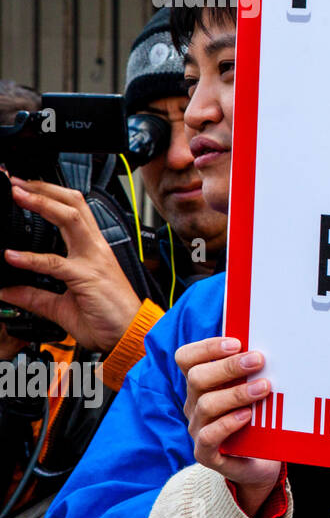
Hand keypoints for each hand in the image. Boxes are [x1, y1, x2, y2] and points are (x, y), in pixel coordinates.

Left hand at [0, 177, 142, 351]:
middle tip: (17, 182)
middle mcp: (95, 249)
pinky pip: (56, 263)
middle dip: (45, 189)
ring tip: (18, 195)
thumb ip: (34, 296)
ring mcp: (93, 260)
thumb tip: (7, 291)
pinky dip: (31, 258)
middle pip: (74, 204)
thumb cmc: (107, 319)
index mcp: (92, 251)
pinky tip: (12, 256)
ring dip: (43, 203)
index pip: (72, 212)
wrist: (130, 336)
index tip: (24, 189)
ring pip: (71, 218)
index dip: (49, 196)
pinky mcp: (87, 277)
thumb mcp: (61, 306)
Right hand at [176, 336, 280, 516]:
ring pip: (206, 405)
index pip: (187, 359)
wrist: (261, 461)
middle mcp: (194, 404)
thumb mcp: (254, 389)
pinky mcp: (206, 453)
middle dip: (229, 366)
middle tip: (258, 360)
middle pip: (197, 378)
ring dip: (236, 393)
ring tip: (264, 387)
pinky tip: (248, 415)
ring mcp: (198, 428)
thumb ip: (255, 370)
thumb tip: (279, 343)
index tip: (237, 342)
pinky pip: (208, 437)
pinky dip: (228, 423)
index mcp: (202, 383)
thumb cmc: (259, 417)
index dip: (206, 347)